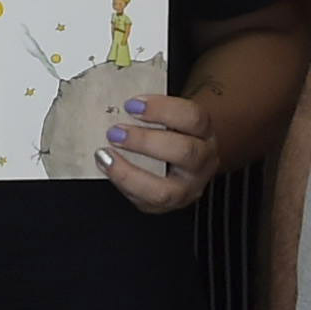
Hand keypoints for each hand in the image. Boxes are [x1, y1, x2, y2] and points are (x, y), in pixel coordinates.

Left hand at [97, 88, 220, 212]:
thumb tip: (116, 103)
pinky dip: (122, 184)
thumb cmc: (172, 132)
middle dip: (145, 142)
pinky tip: (107, 167)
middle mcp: (202, 162)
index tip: (132, 104)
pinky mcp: (167, 205)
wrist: (186, 158)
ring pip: (164, 190)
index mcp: (204, 132)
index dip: (161, 109)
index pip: (193, 117)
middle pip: (184, 152)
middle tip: (116, 132)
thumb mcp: (170, 117)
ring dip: (129, 173)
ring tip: (106, 155)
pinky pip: (145, 201)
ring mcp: (187, 188)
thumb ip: (149, 111)